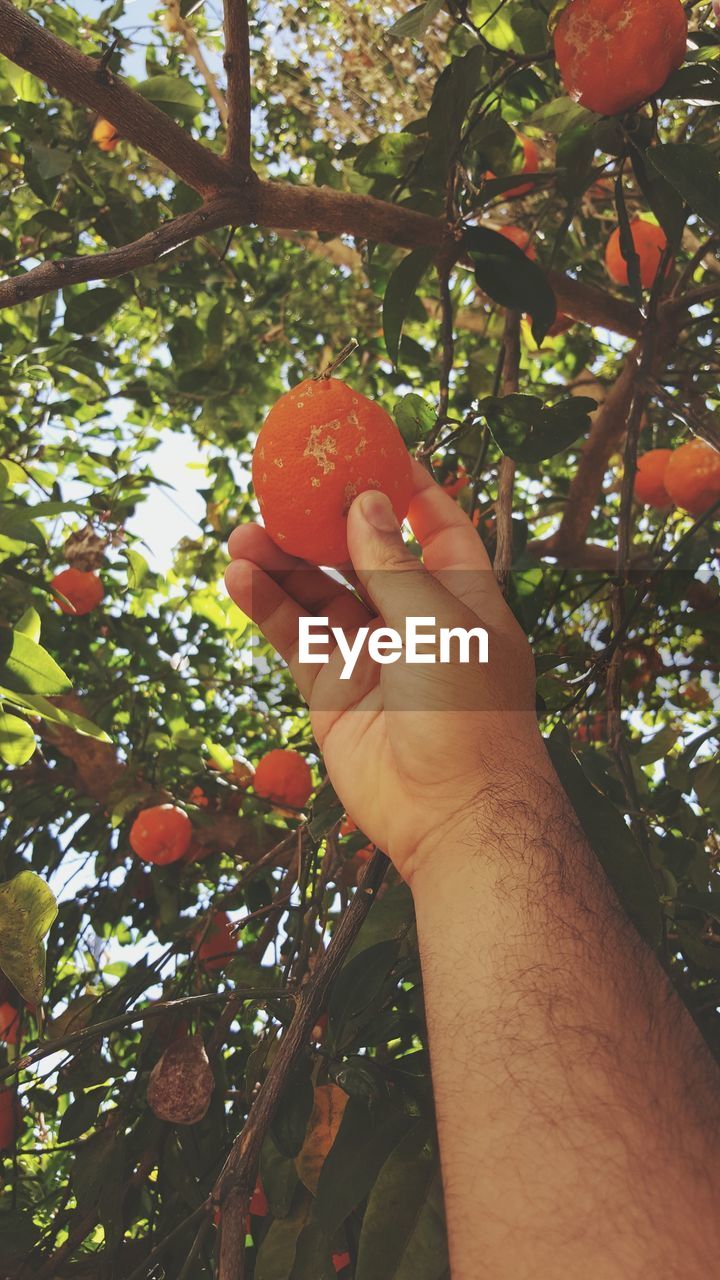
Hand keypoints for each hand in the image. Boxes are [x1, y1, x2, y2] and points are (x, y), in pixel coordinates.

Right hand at [225, 462, 540, 884]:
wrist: (453, 812)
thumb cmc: (468, 710)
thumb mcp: (437, 622)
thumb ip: (392, 563)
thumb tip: (362, 502)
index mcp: (462, 596)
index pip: (434, 525)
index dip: (404, 486)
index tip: (367, 446)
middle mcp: (416, 620)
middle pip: (363, 555)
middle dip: (324, 523)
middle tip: (281, 490)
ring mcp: (372, 655)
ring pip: (321, 594)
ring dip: (285, 562)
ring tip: (244, 534)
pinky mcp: (333, 690)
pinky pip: (296, 637)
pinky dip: (268, 607)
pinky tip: (240, 577)